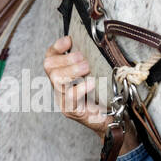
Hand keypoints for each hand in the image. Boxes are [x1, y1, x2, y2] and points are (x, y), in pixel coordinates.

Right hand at [42, 36, 139, 151]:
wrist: (110, 120)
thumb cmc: (104, 96)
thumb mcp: (95, 74)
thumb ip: (90, 61)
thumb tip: (96, 41)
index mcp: (62, 76)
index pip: (50, 57)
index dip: (57, 47)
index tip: (69, 40)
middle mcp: (59, 88)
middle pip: (50, 68)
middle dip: (66, 59)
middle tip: (82, 59)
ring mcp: (63, 100)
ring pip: (57, 81)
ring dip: (72, 71)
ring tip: (86, 68)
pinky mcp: (72, 111)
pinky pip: (70, 97)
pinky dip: (80, 87)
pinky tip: (91, 82)